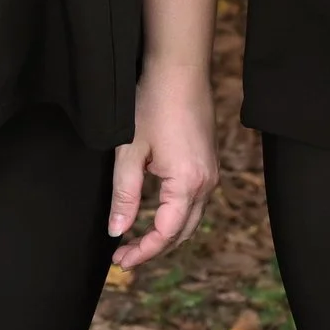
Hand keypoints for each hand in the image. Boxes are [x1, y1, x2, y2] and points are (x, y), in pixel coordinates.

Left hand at [108, 62, 218, 267]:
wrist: (179, 69)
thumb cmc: (153, 104)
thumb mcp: (130, 152)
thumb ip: (125, 195)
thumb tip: (117, 231)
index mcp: (187, 183)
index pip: (166, 234)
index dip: (143, 251)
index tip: (120, 260)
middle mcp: (206, 182)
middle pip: (182, 232)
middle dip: (154, 248)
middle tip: (124, 257)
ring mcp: (211, 172)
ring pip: (191, 218)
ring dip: (166, 233)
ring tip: (136, 239)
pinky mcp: (208, 162)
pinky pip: (195, 200)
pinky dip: (176, 215)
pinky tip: (156, 212)